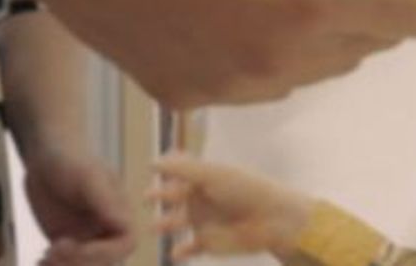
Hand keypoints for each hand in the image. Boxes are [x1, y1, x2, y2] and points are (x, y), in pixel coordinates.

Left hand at [23, 148, 133, 265]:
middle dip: (77, 262)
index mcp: (120, 212)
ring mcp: (86, 238)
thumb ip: (106, 200)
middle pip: (102, 262)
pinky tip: (38, 261)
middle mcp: (106, 228)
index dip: (103, 253)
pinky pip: (64, 264)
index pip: (125, 244)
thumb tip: (125, 223)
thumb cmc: (71, 159)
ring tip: (42, 259)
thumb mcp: (89, 176)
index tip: (75, 246)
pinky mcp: (66, 244)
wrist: (44, 156)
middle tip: (51, 251)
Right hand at [148, 154, 314, 261]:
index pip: (183, 170)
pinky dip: (181, 251)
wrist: (271, 220)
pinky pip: (190, 248)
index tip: (152, 166)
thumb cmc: (243, 190)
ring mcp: (205, 220)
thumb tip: (152, 162)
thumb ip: (181, 169)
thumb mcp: (211, 174)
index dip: (169, 168)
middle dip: (161, 196)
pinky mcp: (209, 243)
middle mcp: (203, 197)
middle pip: (176, 195)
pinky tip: (174, 253)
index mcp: (206, 177)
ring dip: (165, 224)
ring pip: (178, 222)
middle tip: (145, 197)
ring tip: (153, 228)